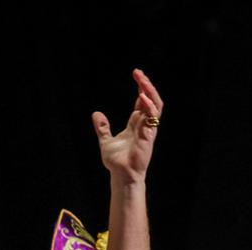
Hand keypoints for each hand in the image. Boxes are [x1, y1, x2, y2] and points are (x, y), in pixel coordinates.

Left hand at [93, 69, 162, 184]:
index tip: (136, 75)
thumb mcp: (105, 140)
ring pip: (156, 105)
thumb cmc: (117, 161)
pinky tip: (142, 97)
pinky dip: (149, 106)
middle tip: (138, 72)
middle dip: (146, 85)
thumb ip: (102, 128)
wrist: (120, 175)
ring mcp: (148, 129)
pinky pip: (153, 117)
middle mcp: (144, 124)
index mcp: (136, 124)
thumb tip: (96, 114)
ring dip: (150, 91)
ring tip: (142, 80)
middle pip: (151, 99)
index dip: (141, 88)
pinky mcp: (148, 136)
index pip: (142, 102)